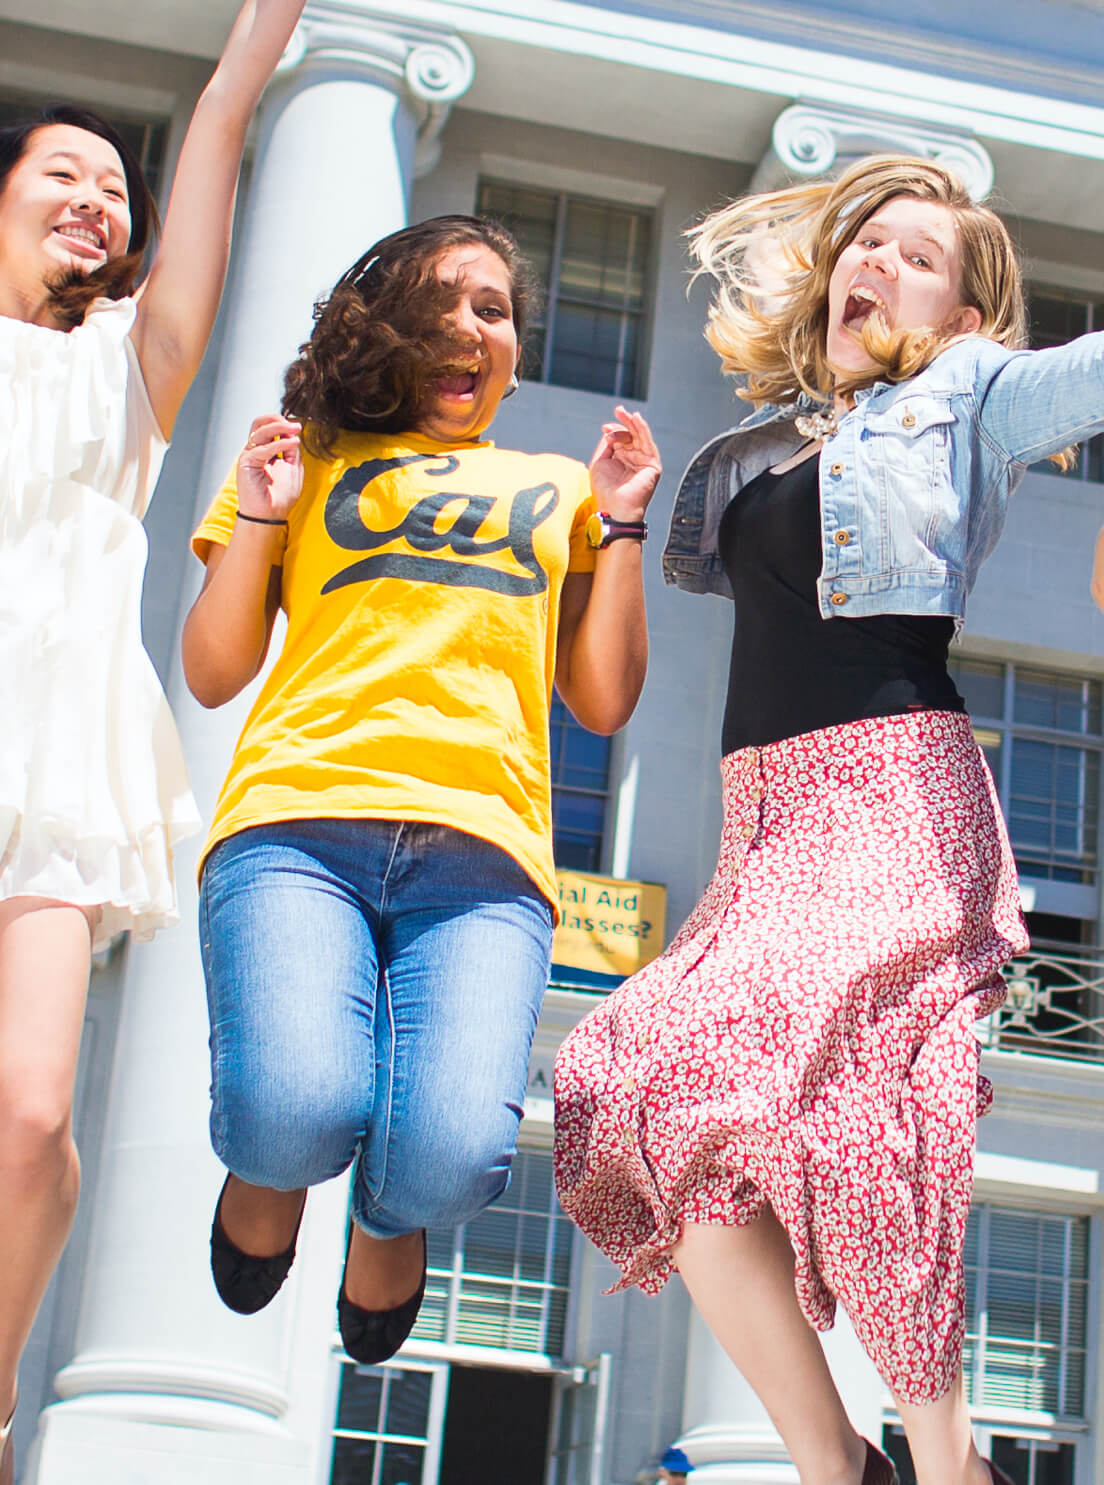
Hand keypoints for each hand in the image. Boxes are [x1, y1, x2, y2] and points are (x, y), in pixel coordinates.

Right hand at [236, 414, 303, 519]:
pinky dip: (279, 444)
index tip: (298, 428)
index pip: (268, 428)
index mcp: (264, 451)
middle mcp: (255, 451)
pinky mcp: (246, 462)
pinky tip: (292, 443)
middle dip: (277, 420)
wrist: (271, 515)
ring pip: (260, 431)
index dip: (282, 424)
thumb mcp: (292, 467)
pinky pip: (263, 448)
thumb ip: (291, 450)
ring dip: (280, 427)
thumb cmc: (280, 496)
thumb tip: (293, 433)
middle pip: (260, 424)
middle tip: (294, 425)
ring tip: (295, 431)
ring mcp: (249, 455)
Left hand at [588, 406, 661, 520]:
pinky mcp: (653, 465)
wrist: (614, 507)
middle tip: (618, 410)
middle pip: (631, 435)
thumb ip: (605, 445)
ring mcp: (644, 462)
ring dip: (633, 423)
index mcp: (621, 460)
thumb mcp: (599, 462)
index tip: (605, 428)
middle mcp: (633, 460)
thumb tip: (611, 431)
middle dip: (625, 422)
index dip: (614, 431)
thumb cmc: (605, 490)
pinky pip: (648, 443)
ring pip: (640, 437)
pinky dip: (643, 430)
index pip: (620, 439)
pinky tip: (636, 419)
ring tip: (625, 413)